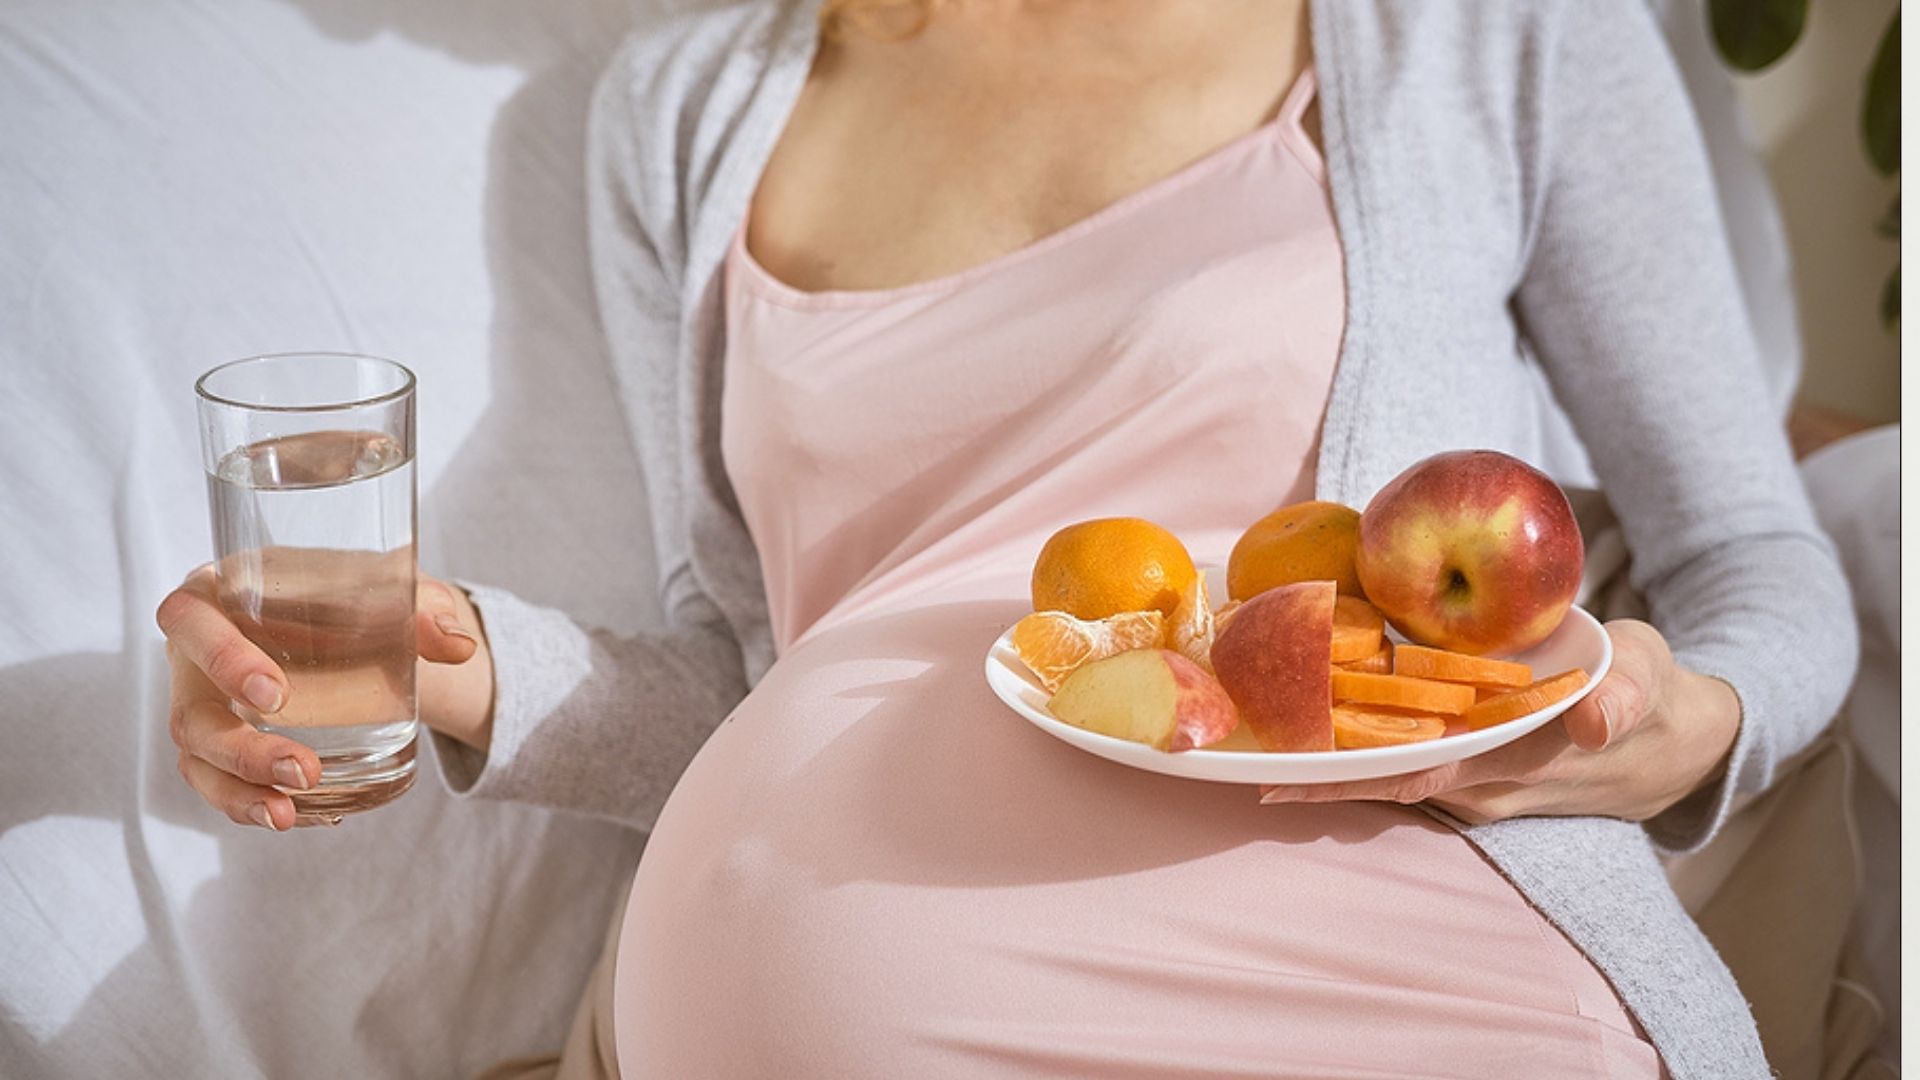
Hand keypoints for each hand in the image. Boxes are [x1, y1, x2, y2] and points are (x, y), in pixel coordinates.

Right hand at [156, 566, 491, 829]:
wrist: (358, 622)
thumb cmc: (356, 593)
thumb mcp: (392, 588)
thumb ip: (425, 608)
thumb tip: (460, 647)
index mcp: (219, 591)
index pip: (190, 620)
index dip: (221, 659)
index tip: (276, 695)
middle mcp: (195, 654)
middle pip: (189, 712)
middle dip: (241, 751)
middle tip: (304, 771)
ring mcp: (203, 704)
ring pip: (197, 761)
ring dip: (239, 794)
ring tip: (287, 816)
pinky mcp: (219, 744)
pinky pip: (222, 784)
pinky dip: (254, 804)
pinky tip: (301, 817)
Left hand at [1258, 619, 1741, 824]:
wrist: (1676, 741)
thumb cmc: (1652, 695)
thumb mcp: (1650, 680)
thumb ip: (1626, 693)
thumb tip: (1595, 716)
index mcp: (1513, 758)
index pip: (1412, 774)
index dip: (1347, 777)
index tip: (1282, 778)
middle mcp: (1483, 778)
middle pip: (1381, 779)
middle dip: (1313, 772)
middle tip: (1238, 753)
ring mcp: (1476, 777)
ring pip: (1390, 772)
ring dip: (1331, 758)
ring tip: (1261, 729)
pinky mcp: (1475, 764)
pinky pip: (1410, 757)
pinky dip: (1363, 742)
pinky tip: (1318, 714)